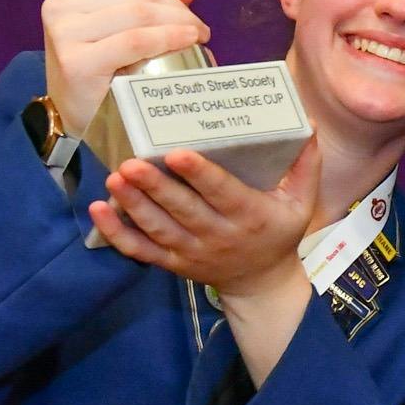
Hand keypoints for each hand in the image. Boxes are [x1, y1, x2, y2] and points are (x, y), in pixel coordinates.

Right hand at [41, 0, 208, 130]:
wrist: (76, 113)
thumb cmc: (102, 67)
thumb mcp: (123, 26)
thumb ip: (152, 0)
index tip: (184, 7)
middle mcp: (61, 4)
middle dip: (179, 9)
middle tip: (198, 28)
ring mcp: (65, 32)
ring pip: (140, 13)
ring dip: (180, 23)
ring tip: (197, 37)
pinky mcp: (76, 62)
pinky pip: (135, 41)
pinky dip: (168, 38)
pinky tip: (188, 41)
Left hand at [91, 140, 321, 385]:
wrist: (261, 282)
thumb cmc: (280, 232)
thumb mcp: (302, 201)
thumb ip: (306, 163)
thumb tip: (305, 121)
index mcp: (250, 215)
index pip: (223, 193)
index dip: (200, 175)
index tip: (178, 153)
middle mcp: (218, 236)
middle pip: (183, 211)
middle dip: (156, 188)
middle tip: (132, 163)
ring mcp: (191, 252)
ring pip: (158, 229)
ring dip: (133, 205)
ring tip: (115, 178)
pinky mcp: (171, 262)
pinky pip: (140, 251)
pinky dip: (116, 233)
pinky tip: (98, 210)